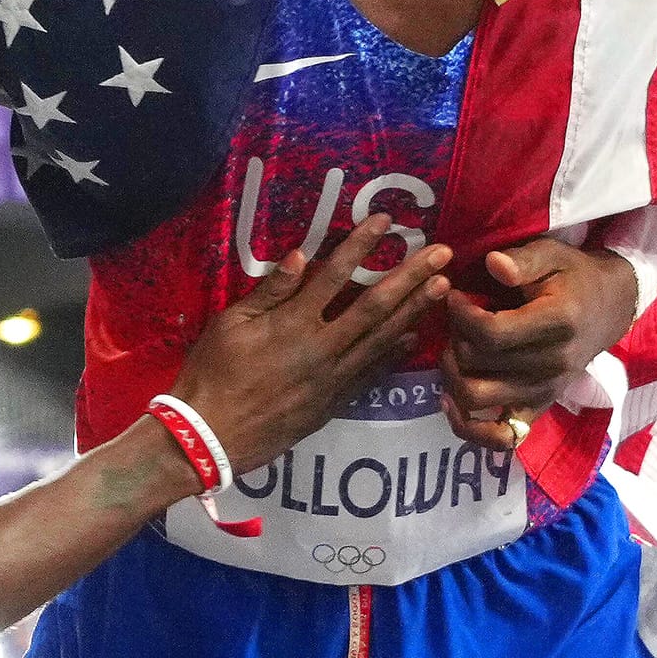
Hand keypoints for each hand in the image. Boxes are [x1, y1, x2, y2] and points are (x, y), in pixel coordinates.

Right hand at [173, 216, 452, 476]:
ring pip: (383, 339)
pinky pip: (372, 374)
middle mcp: (322, 347)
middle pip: (376, 306)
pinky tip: (413, 338)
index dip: (363, 244)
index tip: (387, 222)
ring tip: (442, 287)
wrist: (213, 435)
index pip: (336, 274)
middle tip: (443, 253)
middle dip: (412, 276)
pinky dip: (394, 355)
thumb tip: (302, 255)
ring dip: (414, 311)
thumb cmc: (213, 372)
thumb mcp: (230, 323)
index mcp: (293, 322)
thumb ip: (270, 291)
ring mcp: (333, 377)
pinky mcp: (334, 402)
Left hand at [439, 238, 637, 450]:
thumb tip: (493, 264)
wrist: (608, 309)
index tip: (455, 296)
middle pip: (476, 363)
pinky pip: (501, 437)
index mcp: (556, 324)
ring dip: (452, 374)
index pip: (490, 334)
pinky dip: (470, 428)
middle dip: (454, 337)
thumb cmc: (572, 277)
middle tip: (456, 320)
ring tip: (455, 351)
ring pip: (476, 398)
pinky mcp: (539, 407)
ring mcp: (545, 390)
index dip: (460, 315)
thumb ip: (522, 260)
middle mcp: (551, 363)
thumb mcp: (552, 254)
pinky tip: (450, 402)